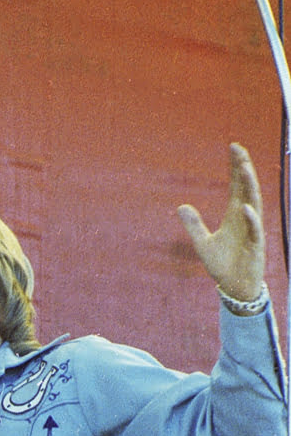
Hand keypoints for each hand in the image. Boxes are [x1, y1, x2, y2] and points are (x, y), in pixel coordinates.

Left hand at [177, 142, 265, 302]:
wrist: (234, 287)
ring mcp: (252, 231)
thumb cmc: (222, 265)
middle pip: (246, 188)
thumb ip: (193, 225)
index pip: (236, 186)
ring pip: (253, 203)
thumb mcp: (202, 243)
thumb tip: (181, 206)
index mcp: (234, 216)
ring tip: (245, 168)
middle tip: (239, 149)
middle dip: (243, 169)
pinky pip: (255, 231)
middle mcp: (245, 219)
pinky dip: (251, 219)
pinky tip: (246, 208)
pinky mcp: (255, 246)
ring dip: (249, 186)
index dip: (235, 168)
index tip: (233, 148)